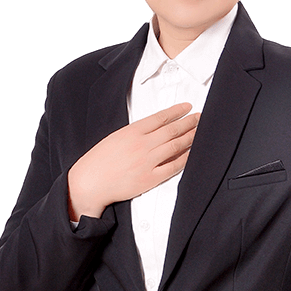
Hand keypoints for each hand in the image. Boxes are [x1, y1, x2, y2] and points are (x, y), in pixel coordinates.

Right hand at [68, 102, 199, 219]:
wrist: (89, 182)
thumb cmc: (99, 160)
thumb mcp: (115, 137)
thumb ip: (136, 132)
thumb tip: (157, 128)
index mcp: (132, 132)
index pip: (160, 118)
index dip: (177, 111)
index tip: (187, 107)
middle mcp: (141, 145)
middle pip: (172, 130)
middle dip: (189, 123)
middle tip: (200, 118)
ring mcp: (147, 162)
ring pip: (175, 146)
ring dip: (190, 138)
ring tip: (200, 132)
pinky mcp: (149, 179)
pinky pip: (173, 167)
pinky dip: (185, 159)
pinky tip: (192, 153)